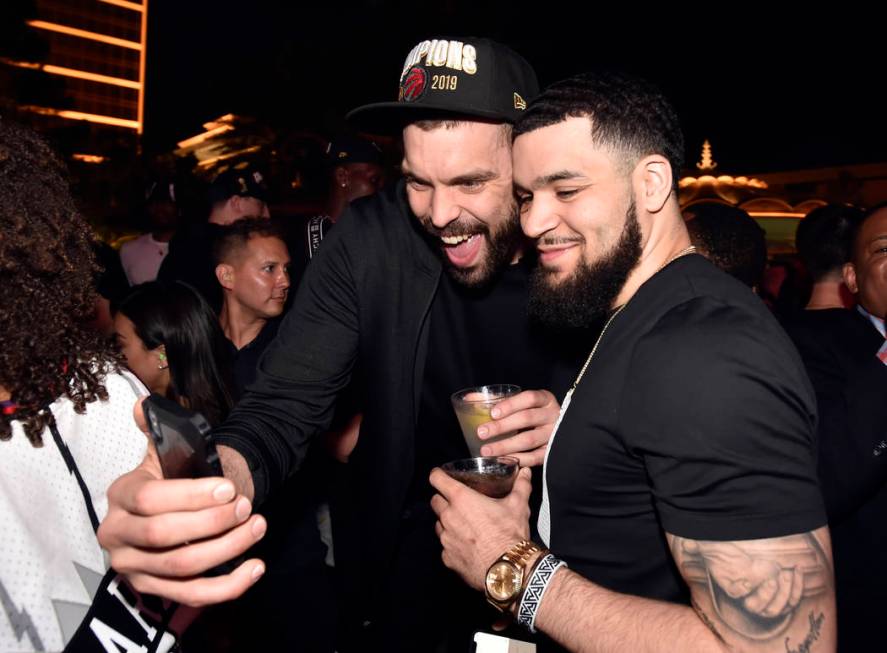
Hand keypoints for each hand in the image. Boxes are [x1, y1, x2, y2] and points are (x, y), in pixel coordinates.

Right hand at [97, 398, 267, 606]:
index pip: (150, 499)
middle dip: (212, 522)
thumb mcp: (164, 453)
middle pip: (164, 535)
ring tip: (258, 526)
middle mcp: (117, 535)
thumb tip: (142, 404)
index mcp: (120, 496)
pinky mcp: (154, 590)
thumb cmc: (173, 480)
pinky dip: (228, 586)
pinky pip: (192, 595)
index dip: (192, 495)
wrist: (174, 509)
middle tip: (247, 507)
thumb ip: (156, 430)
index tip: (229, 488)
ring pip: (182, 567)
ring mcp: (134, 567)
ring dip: (227, 548)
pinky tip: (256, 567)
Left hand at [429, 466, 531, 590]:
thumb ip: (521, 485)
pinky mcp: (447, 557)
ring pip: (439, 524)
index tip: (440, 475)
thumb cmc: (510, 535)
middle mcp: (449, 517)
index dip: (438, 475)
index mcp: (462, 499)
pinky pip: (445, 546)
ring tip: (464, 525)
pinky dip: (453, 544)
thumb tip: (525, 473)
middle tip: (456, 502)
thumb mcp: (518, 506)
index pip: (437, 479)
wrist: (508, 570)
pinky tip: (467, 545)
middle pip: (435, 501)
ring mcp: (446, 538)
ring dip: (447, 522)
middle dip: (442, 499)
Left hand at [477, 389, 559, 465]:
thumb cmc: (531, 413)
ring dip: (505, 446)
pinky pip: (535, 457)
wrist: (554, 428)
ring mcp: (554, 435)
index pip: (529, 398)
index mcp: (545, 399)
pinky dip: (518, 459)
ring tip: (486, 450)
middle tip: (481, 433)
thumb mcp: (521, 403)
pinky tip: (502, 460)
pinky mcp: (551, 452)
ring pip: (528, 440)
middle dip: (501, 427)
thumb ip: (497, 399)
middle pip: (526, 419)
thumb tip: (468, 398)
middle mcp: (552, 415)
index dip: (510, 405)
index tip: (492, 413)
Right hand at [692, 541, 803, 617]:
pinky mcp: (783, 598)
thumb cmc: (728, 553)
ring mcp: (768, 601)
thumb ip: (699, 546)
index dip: (746, 586)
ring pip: (780, 608)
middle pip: (760, 608)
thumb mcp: (712, 547)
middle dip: (768, 594)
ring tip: (788, 572)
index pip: (738, 593)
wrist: (744, 557)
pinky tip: (796, 568)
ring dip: (786, 591)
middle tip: (774, 576)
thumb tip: (686, 544)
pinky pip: (793, 600)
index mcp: (733, 588)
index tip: (750, 576)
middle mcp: (749, 600)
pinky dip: (797, 586)